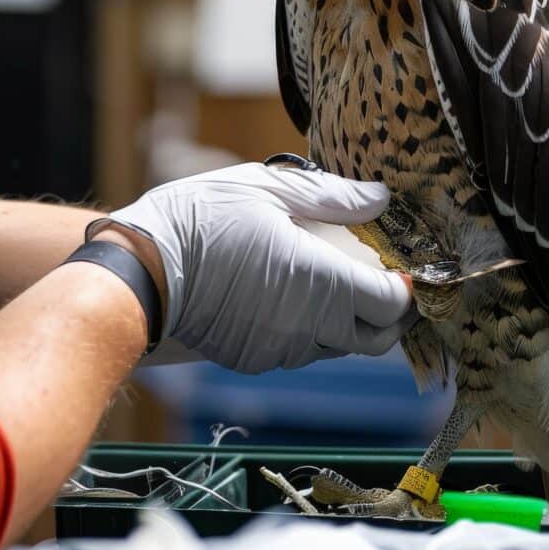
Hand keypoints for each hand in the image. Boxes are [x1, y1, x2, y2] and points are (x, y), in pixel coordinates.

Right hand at [91, 162, 414, 373]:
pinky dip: (303, 331)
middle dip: (384, 312)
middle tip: (371, 277)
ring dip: (343, 322)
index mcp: (322, 281)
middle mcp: (309, 326)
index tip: (399, 267)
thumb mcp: (266, 189)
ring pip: (336, 347)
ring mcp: (280, 350)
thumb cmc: (203, 218)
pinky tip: (280, 297)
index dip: (406, 288)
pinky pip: (296, 352)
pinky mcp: (253, 360)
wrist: (141, 268)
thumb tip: (380, 198)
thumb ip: (331, 196)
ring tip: (321, 282)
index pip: (394, 304)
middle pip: (376, 338)